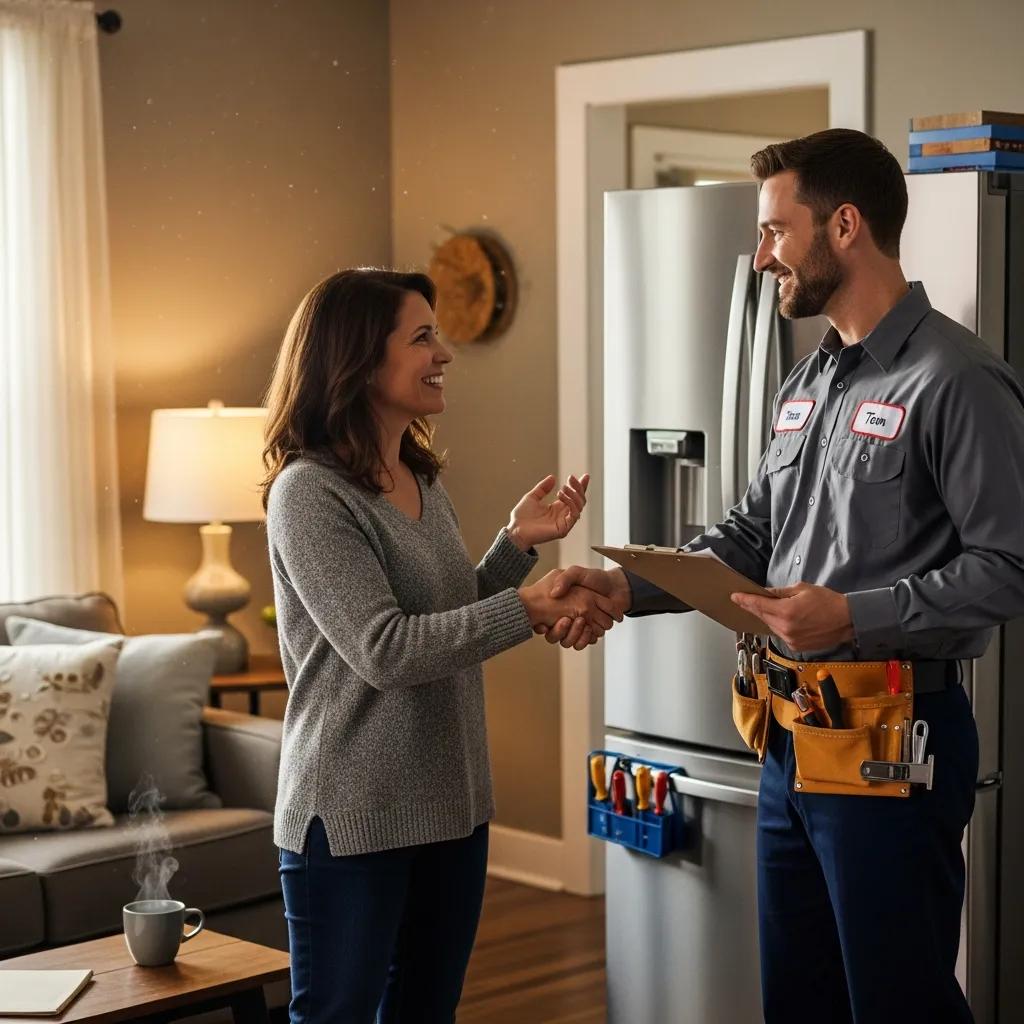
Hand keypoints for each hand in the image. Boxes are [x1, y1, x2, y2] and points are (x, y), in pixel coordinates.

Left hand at [506, 473, 588, 551]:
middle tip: (571, 478)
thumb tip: (552, 477)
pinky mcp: (563, 529)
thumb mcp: (532, 497)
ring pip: (579, 507)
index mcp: (557, 508)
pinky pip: (574, 515)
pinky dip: (571, 504)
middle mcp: (563, 515)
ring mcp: (564, 522)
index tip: (585, 476)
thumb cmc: (521, 517)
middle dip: (578, 488)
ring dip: (574, 494)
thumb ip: (543, 488)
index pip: (574, 496)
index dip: (581, 486)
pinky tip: (561, 496)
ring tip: (562, 488)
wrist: (516, 530)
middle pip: (580, 500)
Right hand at [518, 569, 615, 650]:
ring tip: (581, 621)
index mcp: (558, 607)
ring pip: (568, 642)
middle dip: (559, 631)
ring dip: (574, 634)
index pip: (541, 622)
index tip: (542, 624)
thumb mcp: (577, 573)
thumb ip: (565, 579)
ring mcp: (579, 627)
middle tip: (566, 620)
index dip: (540, 626)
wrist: (616, 586)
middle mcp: (566, 619)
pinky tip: (589, 628)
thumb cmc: (595, 578)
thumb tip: (554, 594)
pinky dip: (586, 638)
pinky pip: (584, 643)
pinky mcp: (592, 633)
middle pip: (553, 636)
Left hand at [730, 582, 853, 652]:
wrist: (847, 620)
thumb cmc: (827, 601)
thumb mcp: (802, 589)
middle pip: (762, 616)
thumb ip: (780, 593)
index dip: (744, 600)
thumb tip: (764, 593)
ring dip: (767, 617)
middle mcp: (785, 628)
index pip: (758, 605)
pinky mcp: (796, 647)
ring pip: (770, 626)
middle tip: (745, 599)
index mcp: (786, 612)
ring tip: (767, 608)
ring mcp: (790, 640)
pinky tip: (782, 619)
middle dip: (754, 607)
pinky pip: (780, 634)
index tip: (734, 596)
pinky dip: (778, 626)